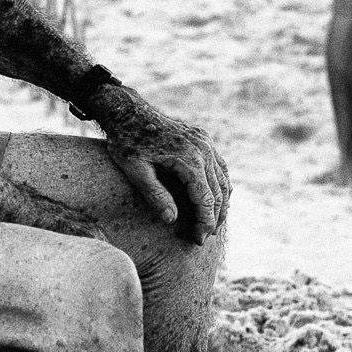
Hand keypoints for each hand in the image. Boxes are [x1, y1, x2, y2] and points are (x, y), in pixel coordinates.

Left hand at [97, 92, 230, 243]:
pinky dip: (221, 185)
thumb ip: (154, 195)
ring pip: (224, 179)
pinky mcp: (203, 138)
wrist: (127, 112)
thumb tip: (172, 220)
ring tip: (212, 225)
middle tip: (204, 238)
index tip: (199, 240)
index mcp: (188, 157)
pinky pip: (220, 166)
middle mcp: (202, 148)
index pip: (205, 198)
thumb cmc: (127, 142)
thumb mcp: (135, 171)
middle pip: (219, 191)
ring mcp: (205, 141)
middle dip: (214, 217)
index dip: (204, 222)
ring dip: (221, 203)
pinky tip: (215, 201)